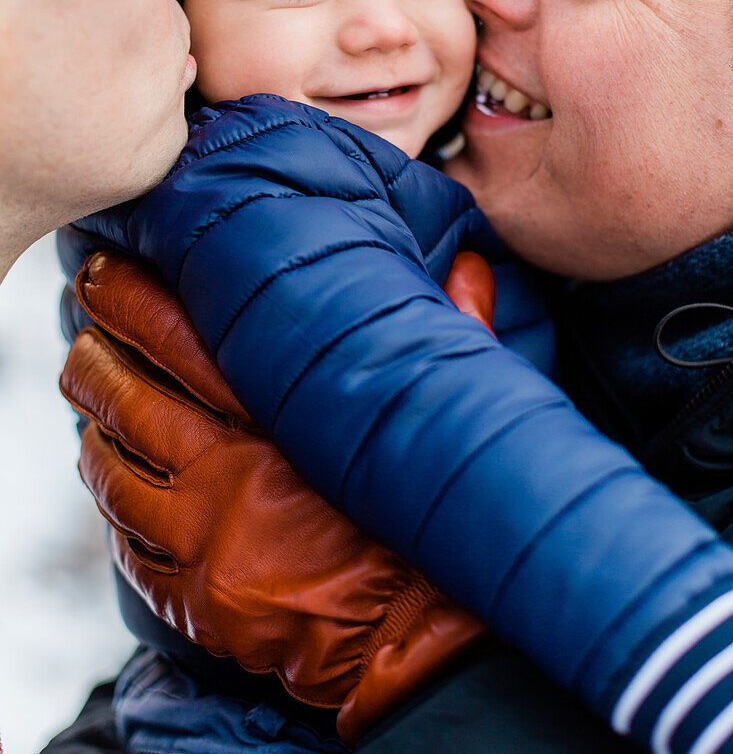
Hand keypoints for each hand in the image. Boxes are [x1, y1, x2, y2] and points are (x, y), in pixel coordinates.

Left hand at [61, 249, 493, 743]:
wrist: (419, 646)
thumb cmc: (432, 524)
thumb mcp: (447, 418)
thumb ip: (456, 331)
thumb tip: (473, 266)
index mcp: (279, 422)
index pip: (182, 340)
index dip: (135, 299)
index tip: (109, 270)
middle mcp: (225, 474)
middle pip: (128, 398)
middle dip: (94, 353)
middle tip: (82, 320)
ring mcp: (200, 540)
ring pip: (113, 468)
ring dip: (93, 421)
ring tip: (87, 383)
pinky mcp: (192, 597)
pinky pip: (126, 541)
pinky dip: (111, 498)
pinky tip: (109, 468)